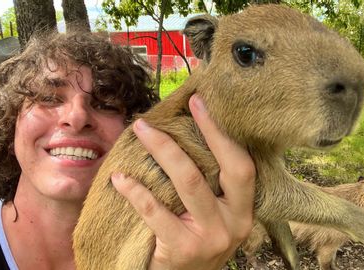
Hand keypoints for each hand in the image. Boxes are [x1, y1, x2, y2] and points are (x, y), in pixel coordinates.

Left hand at [111, 94, 255, 269]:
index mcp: (244, 209)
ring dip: (161, 149)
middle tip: (168, 112)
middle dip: (197, 132)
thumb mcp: (212, 216)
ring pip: (188, 181)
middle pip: (220, 167)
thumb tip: (186, 135)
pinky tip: (119, 178)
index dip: (221, 132)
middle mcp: (235, 222)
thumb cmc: (195, 241)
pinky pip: (156, 212)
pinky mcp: (184, 250)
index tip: (199, 102)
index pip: (240, 163)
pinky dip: (135, 191)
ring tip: (141, 131)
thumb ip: (210, 186)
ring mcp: (212, 237)